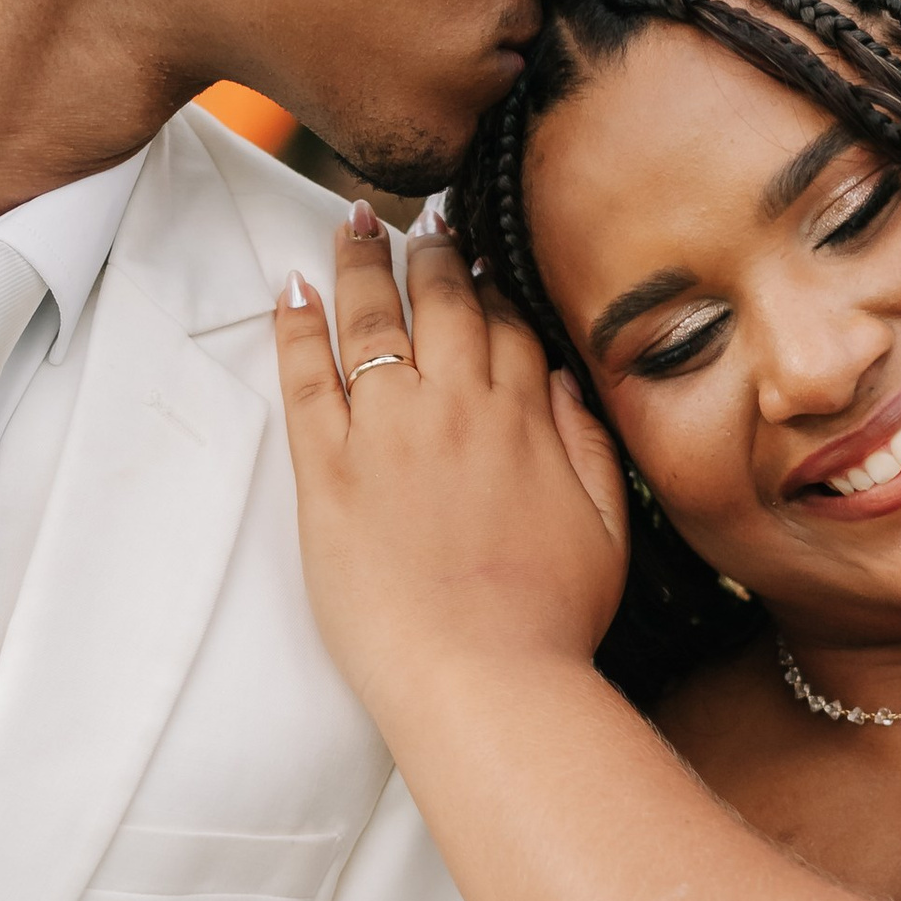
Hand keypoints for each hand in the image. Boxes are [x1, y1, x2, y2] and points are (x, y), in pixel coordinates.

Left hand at [275, 208, 628, 720]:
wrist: (485, 681)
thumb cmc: (551, 622)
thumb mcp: (610, 527)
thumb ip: (589, 442)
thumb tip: (562, 377)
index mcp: (525, 417)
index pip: (506, 322)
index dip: (491, 282)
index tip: (478, 253)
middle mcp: (456, 406)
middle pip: (441, 302)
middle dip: (431, 250)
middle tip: (419, 219)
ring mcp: (387, 431)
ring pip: (372, 319)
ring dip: (362, 262)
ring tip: (351, 223)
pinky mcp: (326, 470)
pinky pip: (304, 374)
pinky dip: (295, 323)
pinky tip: (290, 287)